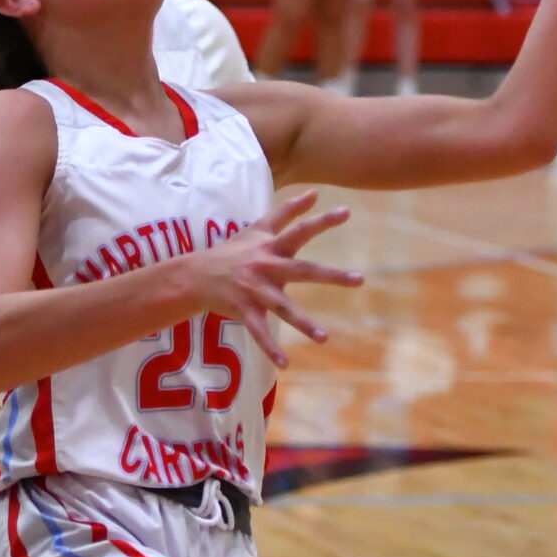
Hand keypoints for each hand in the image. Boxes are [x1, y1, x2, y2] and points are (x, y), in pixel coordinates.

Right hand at [187, 190, 360, 369]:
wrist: (196, 275)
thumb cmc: (233, 250)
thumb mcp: (259, 228)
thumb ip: (287, 211)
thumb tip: (315, 193)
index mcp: (271, 247)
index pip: (300, 230)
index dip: (322, 221)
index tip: (347, 212)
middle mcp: (265, 267)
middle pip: (302, 270)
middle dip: (331, 276)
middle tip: (360, 280)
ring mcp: (254, 290)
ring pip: (282, 308)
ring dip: (304, 323)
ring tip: (324, 338)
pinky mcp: (244, 310)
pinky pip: (259, 332)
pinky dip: (270, 348)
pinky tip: (285, 363)